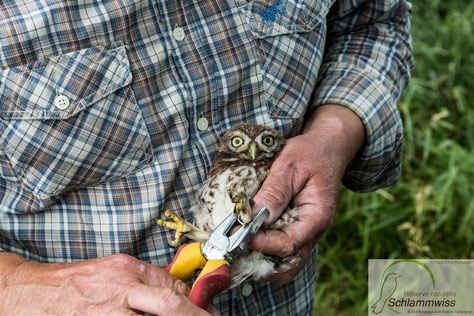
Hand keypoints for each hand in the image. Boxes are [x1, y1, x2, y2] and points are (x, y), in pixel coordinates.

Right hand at [0, 253, 217, 314]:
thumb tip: (176, 293)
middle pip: (169, 303)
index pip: (171, 286)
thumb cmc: (76, 281)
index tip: (206, 312)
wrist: (37, 293)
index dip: (194, 303)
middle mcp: (121, 288)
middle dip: (194, 315)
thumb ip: (143, 280)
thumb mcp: (114, 269)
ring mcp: (109, 312)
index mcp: (127, 268)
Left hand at [250, 104, 364, 283]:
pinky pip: (282, 251)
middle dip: (260, 262)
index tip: (239, 233)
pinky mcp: (296, 229)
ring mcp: (305, 233)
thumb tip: (256, 217)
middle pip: (288, 264)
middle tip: (235, 248)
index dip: (261, 243)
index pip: (288, 244)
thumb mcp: (290, 165)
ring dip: (262, 260)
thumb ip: (275, 192)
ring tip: (239, 246)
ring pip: (285, 263)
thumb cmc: (310, 154)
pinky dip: (265, 250)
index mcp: (317, 216)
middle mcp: (313, 231)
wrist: (326, 148)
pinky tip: (248, 238)